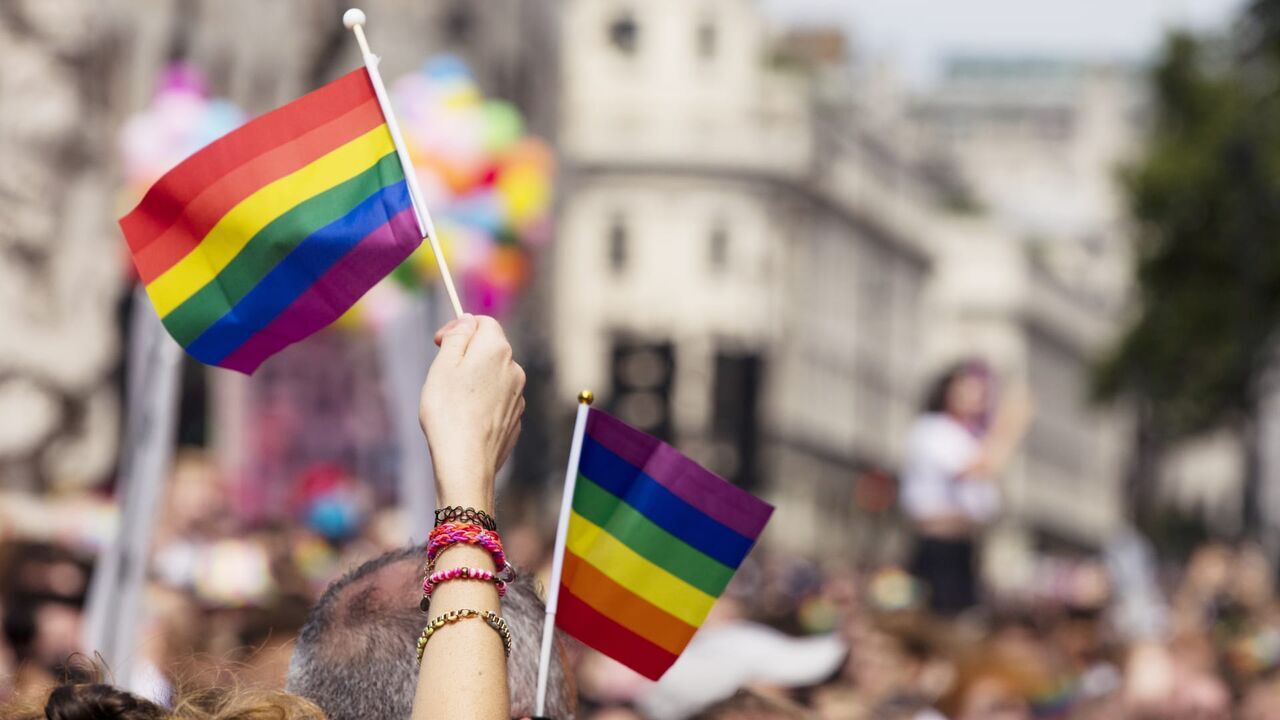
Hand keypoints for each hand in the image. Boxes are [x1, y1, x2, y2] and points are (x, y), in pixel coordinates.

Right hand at [420, 314, 525, 511]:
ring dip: (474, 381)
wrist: (466, 462)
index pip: (483, 322)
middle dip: (466, 355)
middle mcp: (515, 369)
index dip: (460, 326)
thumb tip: (468, 321)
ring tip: (451, 401)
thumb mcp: (444, 364)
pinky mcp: (515, 419)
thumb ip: (458, 336)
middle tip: (441, 374)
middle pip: (490, 349)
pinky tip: (465, 419)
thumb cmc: (449, 411)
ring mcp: (518, 396)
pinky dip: (482, 403)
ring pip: (494, 376)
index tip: (439, 342)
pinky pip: (497, 401)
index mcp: (497, 350)